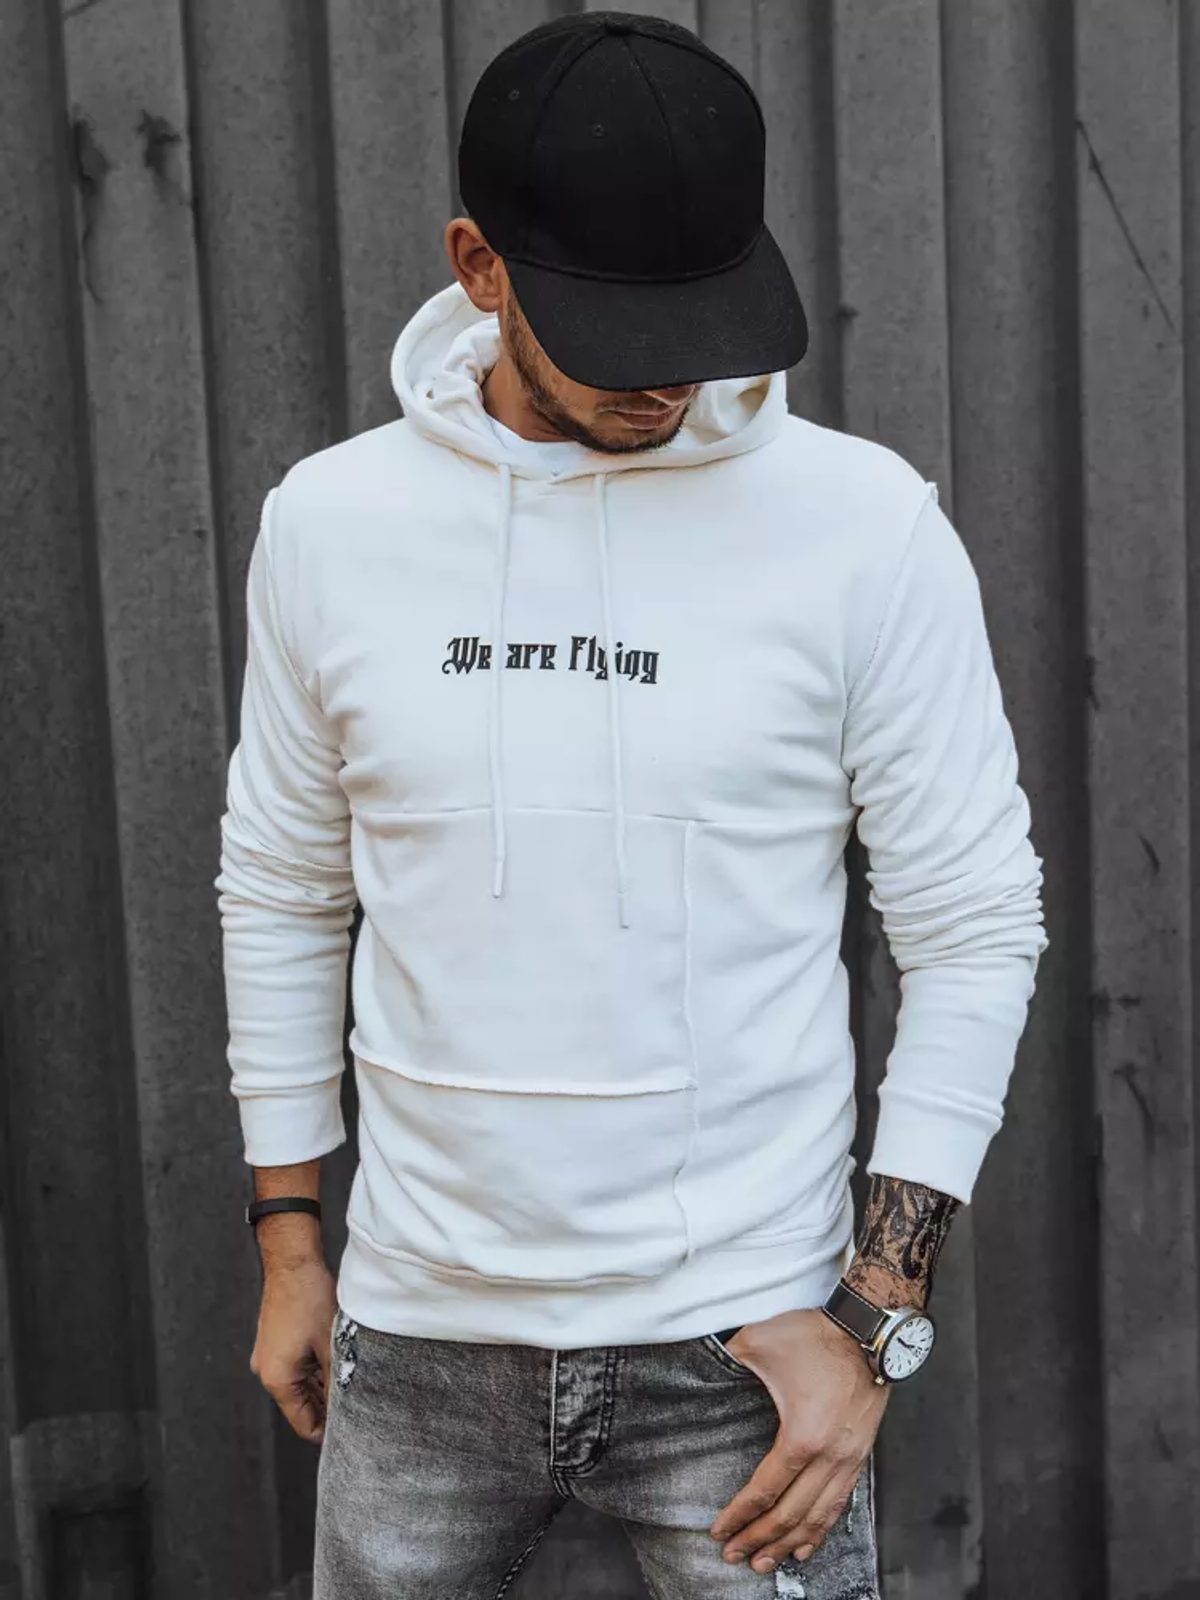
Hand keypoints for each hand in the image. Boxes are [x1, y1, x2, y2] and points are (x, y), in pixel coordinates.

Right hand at [249, 1257, 336, 1443]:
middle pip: (301, 1405)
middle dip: (327, 1405)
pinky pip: (296, 1366)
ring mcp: (269, 1356)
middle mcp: (268, 1373)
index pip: (304, 1424)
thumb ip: (337, 1379)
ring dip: (322, 1383)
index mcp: (278, 1380)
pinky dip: (315, 1368)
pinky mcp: (274, 1343)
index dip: (329, 1430)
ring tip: (348, 1375)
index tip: (353, 1426)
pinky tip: (335, 1358)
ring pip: (300, 1384)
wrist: (292, 1263)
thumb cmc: (309, 1299)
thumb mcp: (331, 1344)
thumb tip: (349, 1404)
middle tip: (358, 1400)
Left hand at [708, 1308, 888, 1574]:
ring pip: (817, 1517)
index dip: (740, 1515)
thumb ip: (726, 1356)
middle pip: (790, 1514)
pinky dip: (821, 1529)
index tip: (719, 1532)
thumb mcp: (759, 1341)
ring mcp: (847, 1459)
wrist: (869, 1331)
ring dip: (789, 1543)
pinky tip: (807, 1544)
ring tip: (766, 1563)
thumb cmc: (815, 1336)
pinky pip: (840, 1504)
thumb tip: (697, 1362)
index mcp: (801, 1436)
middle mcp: (828, 1457)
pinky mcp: (860, 1455)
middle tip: (735, 1557)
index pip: (764, 1490)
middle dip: (758, 1539)